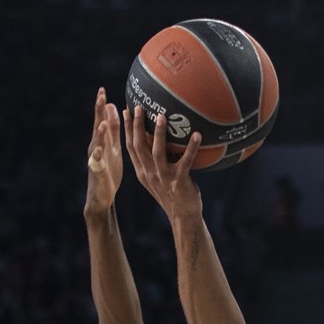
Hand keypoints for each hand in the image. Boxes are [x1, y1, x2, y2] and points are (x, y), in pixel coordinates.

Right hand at [84, 88, 123, 215]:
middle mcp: (96, 146)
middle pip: (97, 126)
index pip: (101, 119)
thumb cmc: (109, 167)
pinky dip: (98, 156)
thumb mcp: (113, 146)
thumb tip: (113, 106)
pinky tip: (99, 150)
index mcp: (102, 140)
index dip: (101, 105)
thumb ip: (112, 128)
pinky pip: (98, 163)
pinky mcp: (98, 172)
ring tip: (102, 122)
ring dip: (99, 133)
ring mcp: (96, 159)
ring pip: (97, 143)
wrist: (101, 194)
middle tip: (100, 96)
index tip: (102, 90)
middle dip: (98, 112)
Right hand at [123, 105, 202, 221]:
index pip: (130, 147)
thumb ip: (157, 159)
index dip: (127, 129)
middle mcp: (149, 173)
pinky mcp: (179, 181)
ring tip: (162, 116)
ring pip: (157, 152)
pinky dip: (191, 147)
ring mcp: (163, 178)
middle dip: (136, 125)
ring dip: (159, 134)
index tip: (126, 110)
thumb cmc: (174, 193)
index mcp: (142, 171)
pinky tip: (197, 134)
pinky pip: (186, 161)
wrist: (183, 216)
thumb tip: (162, 136)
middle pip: (139, 146)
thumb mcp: (160, 176)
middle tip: (138, 106)